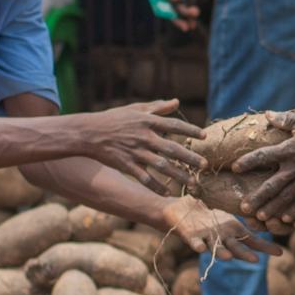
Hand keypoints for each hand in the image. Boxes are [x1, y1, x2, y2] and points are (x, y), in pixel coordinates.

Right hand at [78, 98, 203, 190]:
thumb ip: (157, 107)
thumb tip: (176, 101)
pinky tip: (168, 193)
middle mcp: (144, 137)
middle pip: (171, 149)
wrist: (89, 132)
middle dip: (190, 157)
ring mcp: (135, 152)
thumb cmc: (114, 118)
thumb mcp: (135, 109)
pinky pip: (144, 178)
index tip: (204, 136)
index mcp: (147, 121)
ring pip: (161, 166)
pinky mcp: (126, 165)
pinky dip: (156, 186)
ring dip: (179, 175)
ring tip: (193, 183)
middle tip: (205, 165)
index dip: (190, 130)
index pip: (174, 125)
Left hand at [161, 195, 272, 261]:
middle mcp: (223, 238)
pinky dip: (198, 245)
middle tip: (255, 261)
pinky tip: (200, 248)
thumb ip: (241, 210)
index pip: (252, 241)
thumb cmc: (204, 209)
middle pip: (236, 248)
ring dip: (222, 253)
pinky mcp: (191, 236)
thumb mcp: (226, 207)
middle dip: (244, 254)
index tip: (280, 253)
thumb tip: (263, 201)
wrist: (177, 210)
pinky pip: (195, 242)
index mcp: (233, 230)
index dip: (265, 247)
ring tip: (228, 257)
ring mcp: (207, 238)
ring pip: (217, 248)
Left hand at [239, 116, 294, 226]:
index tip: (234, 168)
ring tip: (261, 218)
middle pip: (272, 185)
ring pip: (286, 197)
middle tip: (244, 209)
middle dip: (257, 198)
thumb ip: (286, 119)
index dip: (247, 162)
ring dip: (273, 208)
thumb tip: (267, 115)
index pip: (263, 156)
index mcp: (289, 149)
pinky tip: (287, 219)